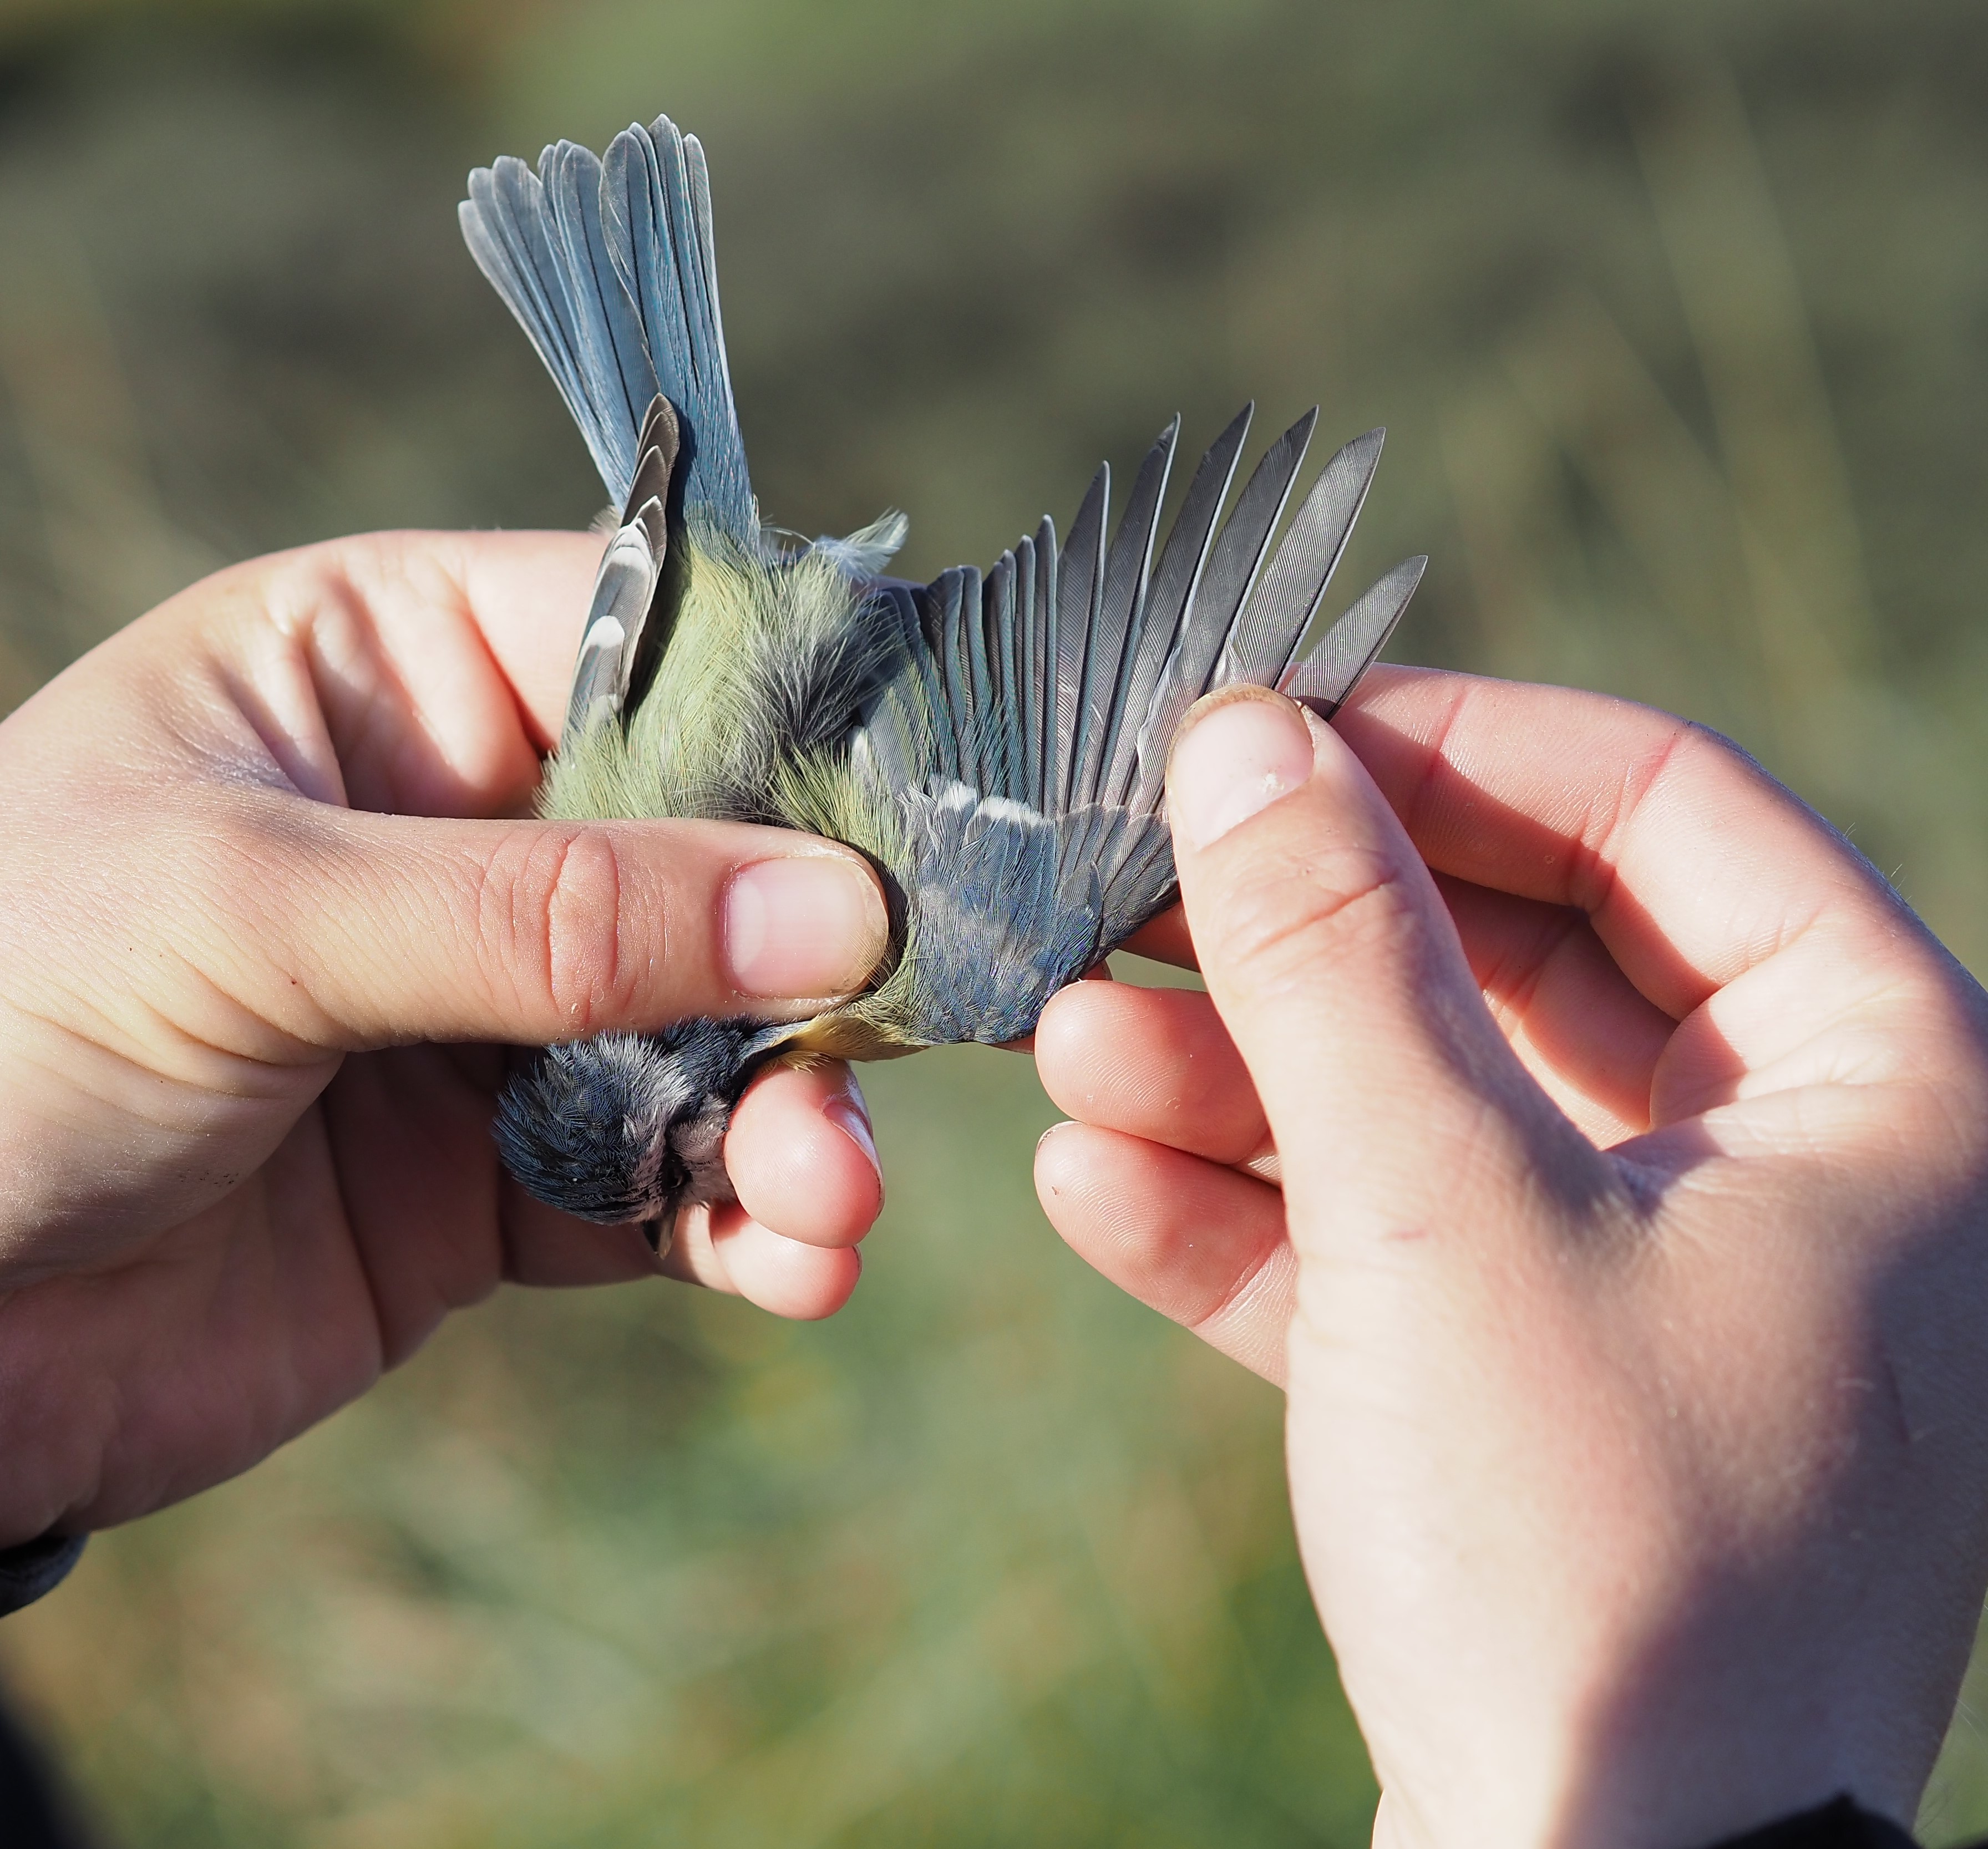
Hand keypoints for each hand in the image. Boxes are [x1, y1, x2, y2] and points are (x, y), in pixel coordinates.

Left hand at [0, 531, 889, 1541]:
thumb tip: (835, 907)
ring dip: (805, 1110)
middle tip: (919, 1032)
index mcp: (390, 673)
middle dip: (828, 951)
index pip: (661, 640)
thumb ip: (554, 916)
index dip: (811, 713)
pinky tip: (793, 1262)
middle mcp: (465, 828)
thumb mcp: (258, 917)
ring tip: (826, 1196)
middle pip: (728, 852)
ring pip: (724, 1035)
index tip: (946, 802)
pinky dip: (748, 1222)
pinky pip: (671, 1184)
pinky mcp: (498, 1183)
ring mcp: (492, 1011)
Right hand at [1034, 671, 1987, 1848]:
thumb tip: (1238, 738)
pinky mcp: (1558, 1391)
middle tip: (1125, 898)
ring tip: (1068, 1048)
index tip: (1265, 734)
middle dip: (1305, 935)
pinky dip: (1263, 1218)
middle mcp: (1801, 1165)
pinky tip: (1098, 1183)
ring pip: (1444, 1105)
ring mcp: (1675, 1284)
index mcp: (1880, 1079)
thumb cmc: (1587, 1553)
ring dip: (1248, 1076)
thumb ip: (1333, 955)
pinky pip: (1408, 1251)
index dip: (1447, 747)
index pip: (1655, 803)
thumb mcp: (1437, 1208)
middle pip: (1520, 954)